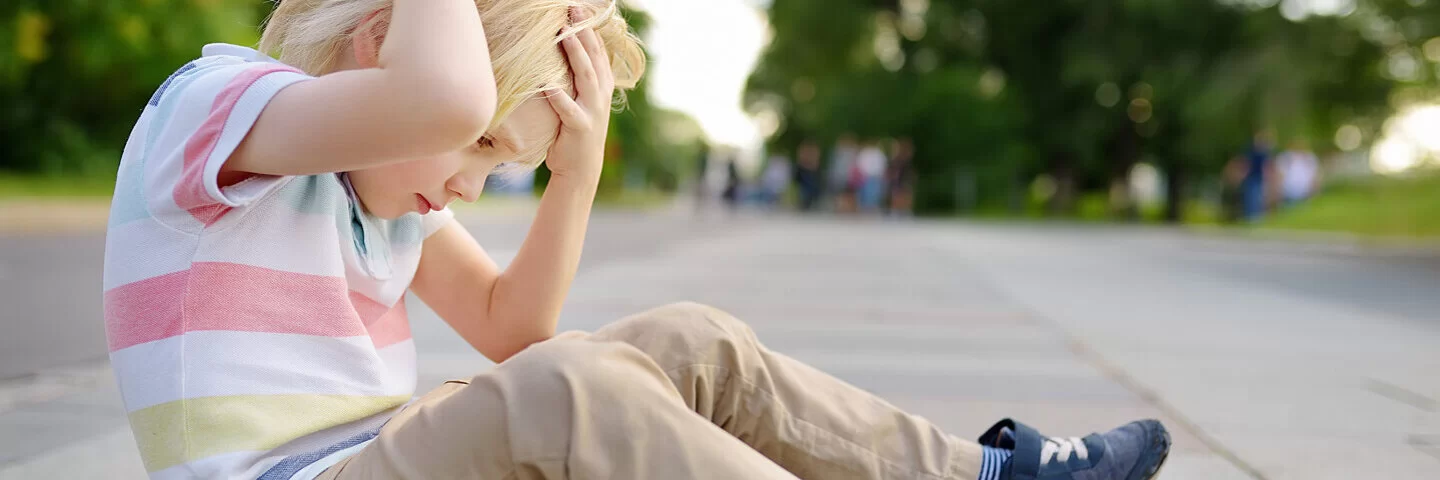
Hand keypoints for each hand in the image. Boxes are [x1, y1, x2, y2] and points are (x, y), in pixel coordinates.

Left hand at [543, 23, 614, 181]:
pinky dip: (559, 97)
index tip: (577, 8)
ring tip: (563, 35)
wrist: (581, 169)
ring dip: (575, 54)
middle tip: (572, 10)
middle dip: (583, 32)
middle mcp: (601, 95)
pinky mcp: (581, 127)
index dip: (589, 28)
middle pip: (593, 57)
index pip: (597, 50)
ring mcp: (593, 110)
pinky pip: (568, 109)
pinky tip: (547, 84)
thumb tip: (560, 53)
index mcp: (602, 85)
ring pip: (585, 76)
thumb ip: (576, 79)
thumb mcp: (581, 101)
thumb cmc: (573, 131)